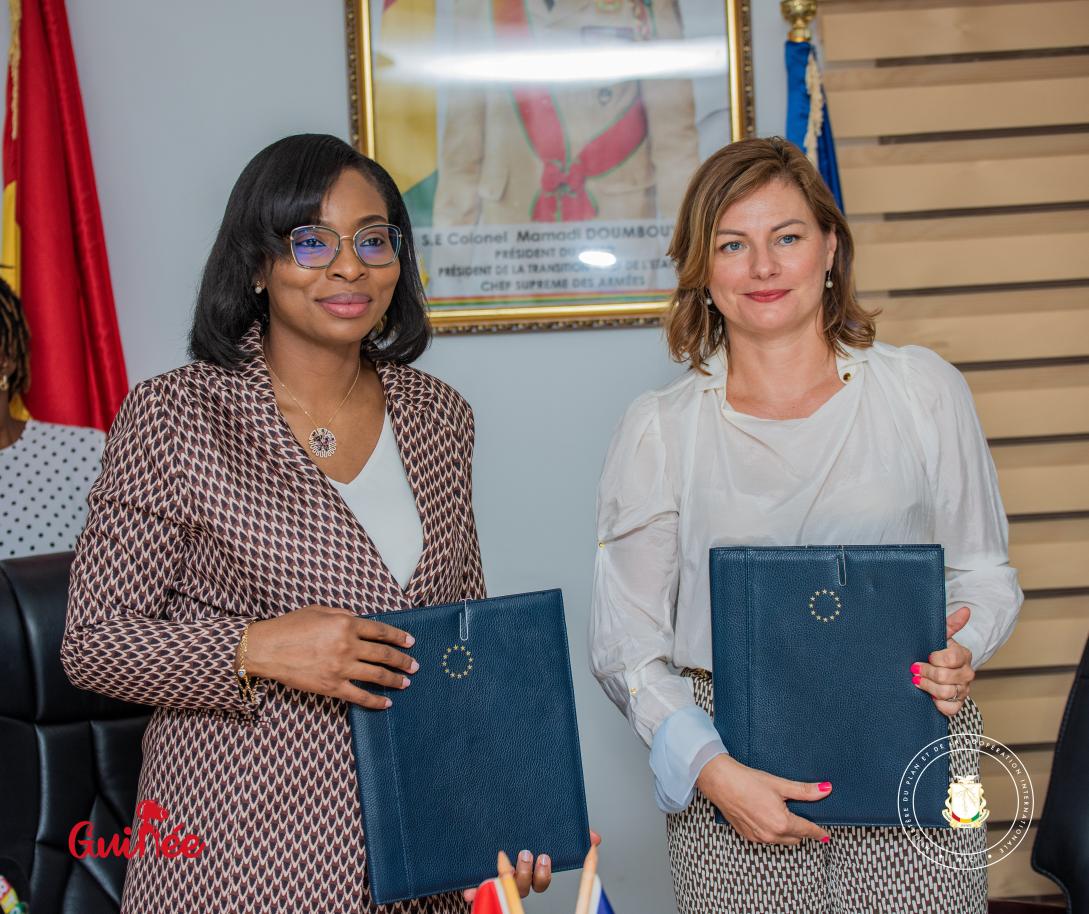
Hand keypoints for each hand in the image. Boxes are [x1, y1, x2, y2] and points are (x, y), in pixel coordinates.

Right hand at [245, 605, 416, 707]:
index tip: (410, 642)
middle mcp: (348, 645)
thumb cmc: (290, 626)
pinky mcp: (331, 686)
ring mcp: (341, 667)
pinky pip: (360, 696)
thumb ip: (343, 615)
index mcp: (346, 624)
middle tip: (414, 665)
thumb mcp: (319, 611)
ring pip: (377, 675)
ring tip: (406, 682)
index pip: (381, 631)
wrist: (266, 649)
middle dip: (403, 660)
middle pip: (384, 654)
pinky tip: (386, 702)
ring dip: (395, 680)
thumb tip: (361, 621)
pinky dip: (376, 700)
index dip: (399, 637)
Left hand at [461, 831, 601, 901]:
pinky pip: (475, 889)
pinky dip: (474, 890)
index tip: (545, 857)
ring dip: (506, 875)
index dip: (544, 873)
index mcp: (530, 869)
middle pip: (524, 887)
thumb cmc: (517, 829)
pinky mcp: (476, 879)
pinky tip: (470, 886)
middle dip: (527, 873)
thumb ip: (569, 833)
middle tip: (526, 853)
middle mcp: (514, 878)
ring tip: (503, 855)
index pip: (541, 880)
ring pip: (503, 887)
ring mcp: (495, 879)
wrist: (482, 820)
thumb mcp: (541, 826)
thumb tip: (594, 838)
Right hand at [695, 755, 830, 844]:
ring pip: (781, 840)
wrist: (721, 782)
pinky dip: (772, 831)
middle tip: (800, 814)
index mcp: (782, 823)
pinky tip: (767, 816)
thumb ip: (805, 791)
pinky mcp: (748, 836)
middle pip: (796, 838)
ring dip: (786, 831)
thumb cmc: (748, 781)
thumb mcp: (780, 784)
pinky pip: (767, 839)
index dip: (818, 832)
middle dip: (801, 829)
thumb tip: (825, 790)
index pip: (807, 831)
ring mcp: (758, 838)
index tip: (825, 835)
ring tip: (782, 813)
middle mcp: (771, 835)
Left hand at [912, 605, 974, 717]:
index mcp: (963, 655)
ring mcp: (963, 689)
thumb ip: (951, 624)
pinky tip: (929, 696)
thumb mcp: (940, 637)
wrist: (936, 670)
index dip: (935, 658)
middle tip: (915, 670)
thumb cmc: (936, 651)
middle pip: (945, 677)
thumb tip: (965, 610)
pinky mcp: (957, 704)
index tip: (926, 656)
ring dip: (927, 687)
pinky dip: (937, 704)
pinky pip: (950, 709)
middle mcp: (966, 673)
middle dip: (926, 673)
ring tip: (918, 681)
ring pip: (946, 693)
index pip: (952, 657)